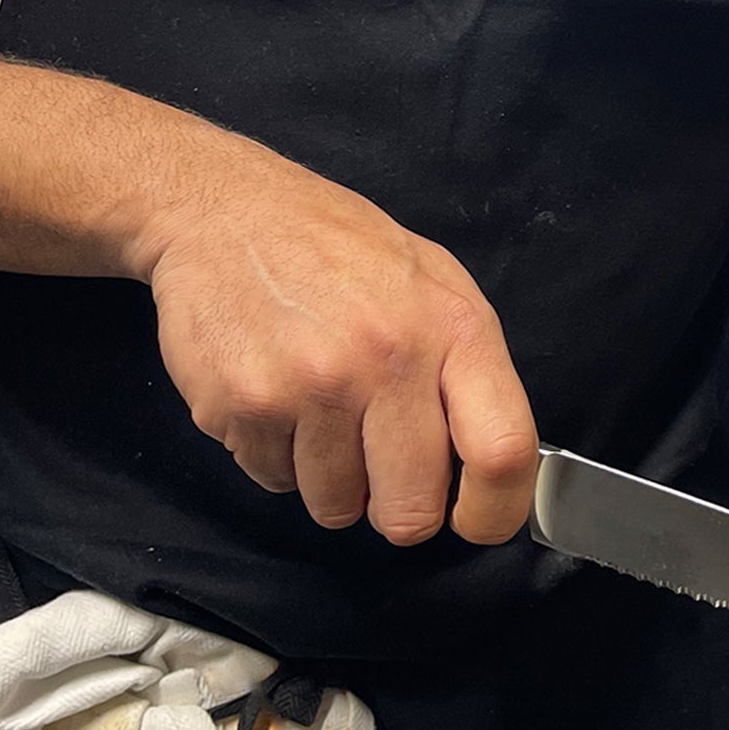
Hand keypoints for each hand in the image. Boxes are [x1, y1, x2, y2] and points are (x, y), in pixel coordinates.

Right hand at [143, 147, 539, 546]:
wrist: (226, 210)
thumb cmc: (337, 247)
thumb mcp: (430, 279)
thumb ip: (464, 368)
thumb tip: (488, 466)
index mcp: (452, 326)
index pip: (502, 451)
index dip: (494, 511)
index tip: (473, 519)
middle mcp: (388, 359)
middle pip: (410, 511)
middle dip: (395, 504)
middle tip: (376, 457)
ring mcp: (313, 387)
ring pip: (336, 508)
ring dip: (328, 476)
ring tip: (317, 404)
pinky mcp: (245, 407)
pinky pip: (274, 483)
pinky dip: (276, 454)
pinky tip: (275, 391)